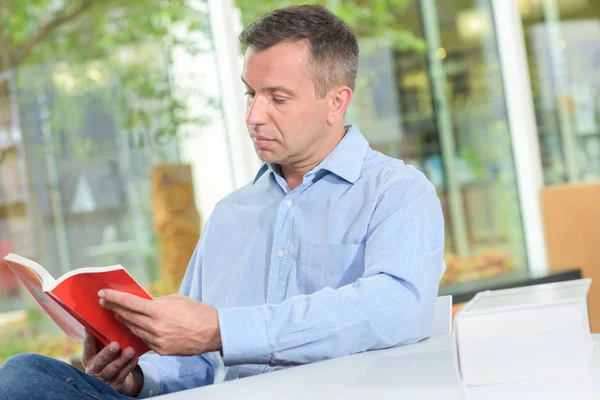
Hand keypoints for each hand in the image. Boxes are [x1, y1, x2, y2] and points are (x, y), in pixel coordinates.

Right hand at [81, 332, 142, 396]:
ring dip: (121, 360)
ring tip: (130, 350)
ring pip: (111, 369)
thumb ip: (103, 337)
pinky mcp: (115, 384)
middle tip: (116, 344)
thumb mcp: (103, 348)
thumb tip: (110, 314)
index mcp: (88, 357)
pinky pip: (122, 375)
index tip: (91, 329)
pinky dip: (129, 367)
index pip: (88, 347)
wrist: (115, 378)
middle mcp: (93, 369)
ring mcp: (103, 378)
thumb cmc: (109, 357)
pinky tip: (135, 358)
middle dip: (107, 353)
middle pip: (99, 361)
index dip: (89, 339)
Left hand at [99, 290, 221, 355]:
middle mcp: (155, 327)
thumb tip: (141, 301)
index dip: (114, 298)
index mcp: (159, 311)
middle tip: (104, 302)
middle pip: (128, 317)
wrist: (212, 332)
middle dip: (114, 308)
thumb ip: (156, 301)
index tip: (102, 294)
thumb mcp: (176, 299)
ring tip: (117, 314)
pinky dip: (138, 332)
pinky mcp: (161, 350)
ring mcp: (157, 341)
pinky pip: (144, 340)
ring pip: (134, 329)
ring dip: (124, 321)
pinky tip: (133, 326)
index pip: (130, 303)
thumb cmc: (196, 311)